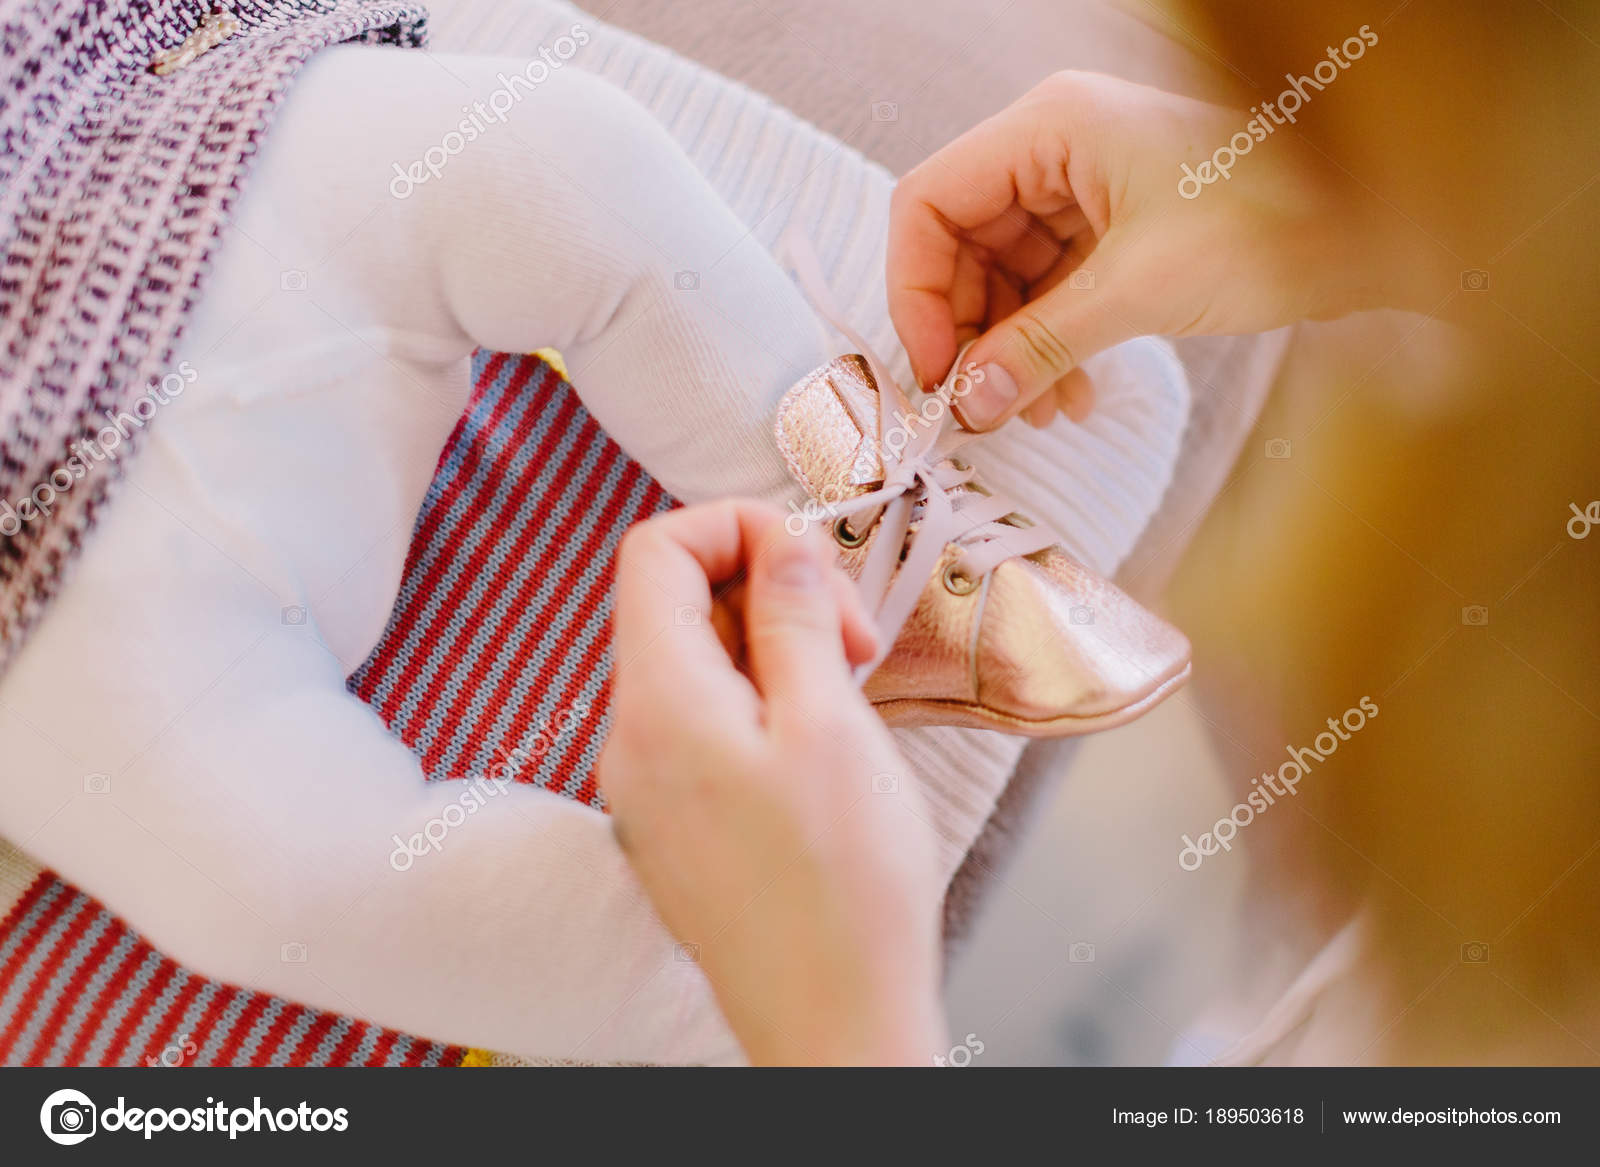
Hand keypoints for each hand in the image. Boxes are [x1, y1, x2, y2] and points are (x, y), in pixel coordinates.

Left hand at [599, 502, 946, 1064]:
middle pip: (673, 606)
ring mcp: (643, 788)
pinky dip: (758, 705)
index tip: (812, 564)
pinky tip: (818, 747)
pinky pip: (699, 726)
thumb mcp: (830, 722)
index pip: (655, 551)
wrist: (832, 1022)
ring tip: (844, 698)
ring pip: (693, 667)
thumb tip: (780, 543)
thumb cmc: (842, 885)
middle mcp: (629, 740)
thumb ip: (793, 616)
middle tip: (851, 642)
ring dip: (770, 651)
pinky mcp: (671, 825)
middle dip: (767, 594)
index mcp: (657, 702)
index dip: (735, 529)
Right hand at [888, 71, 1397, 430]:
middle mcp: (1057, 148)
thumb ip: (1039, 345)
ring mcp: (1085, 188)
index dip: (915, 291)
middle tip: (976, 406)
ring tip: (1032, 412)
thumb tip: (967, 400)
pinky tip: (1069, 395)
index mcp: (1050, 128)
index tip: (934, 369)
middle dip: (968, 333)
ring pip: (1005, 278)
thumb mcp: (1139, 291)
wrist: (1377, 231)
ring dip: (1011, 351)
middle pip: (961, 246)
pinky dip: (1050, 346)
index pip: (930, 203)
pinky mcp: (1114, 228)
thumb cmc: (1277, 222)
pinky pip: (1051, 291)